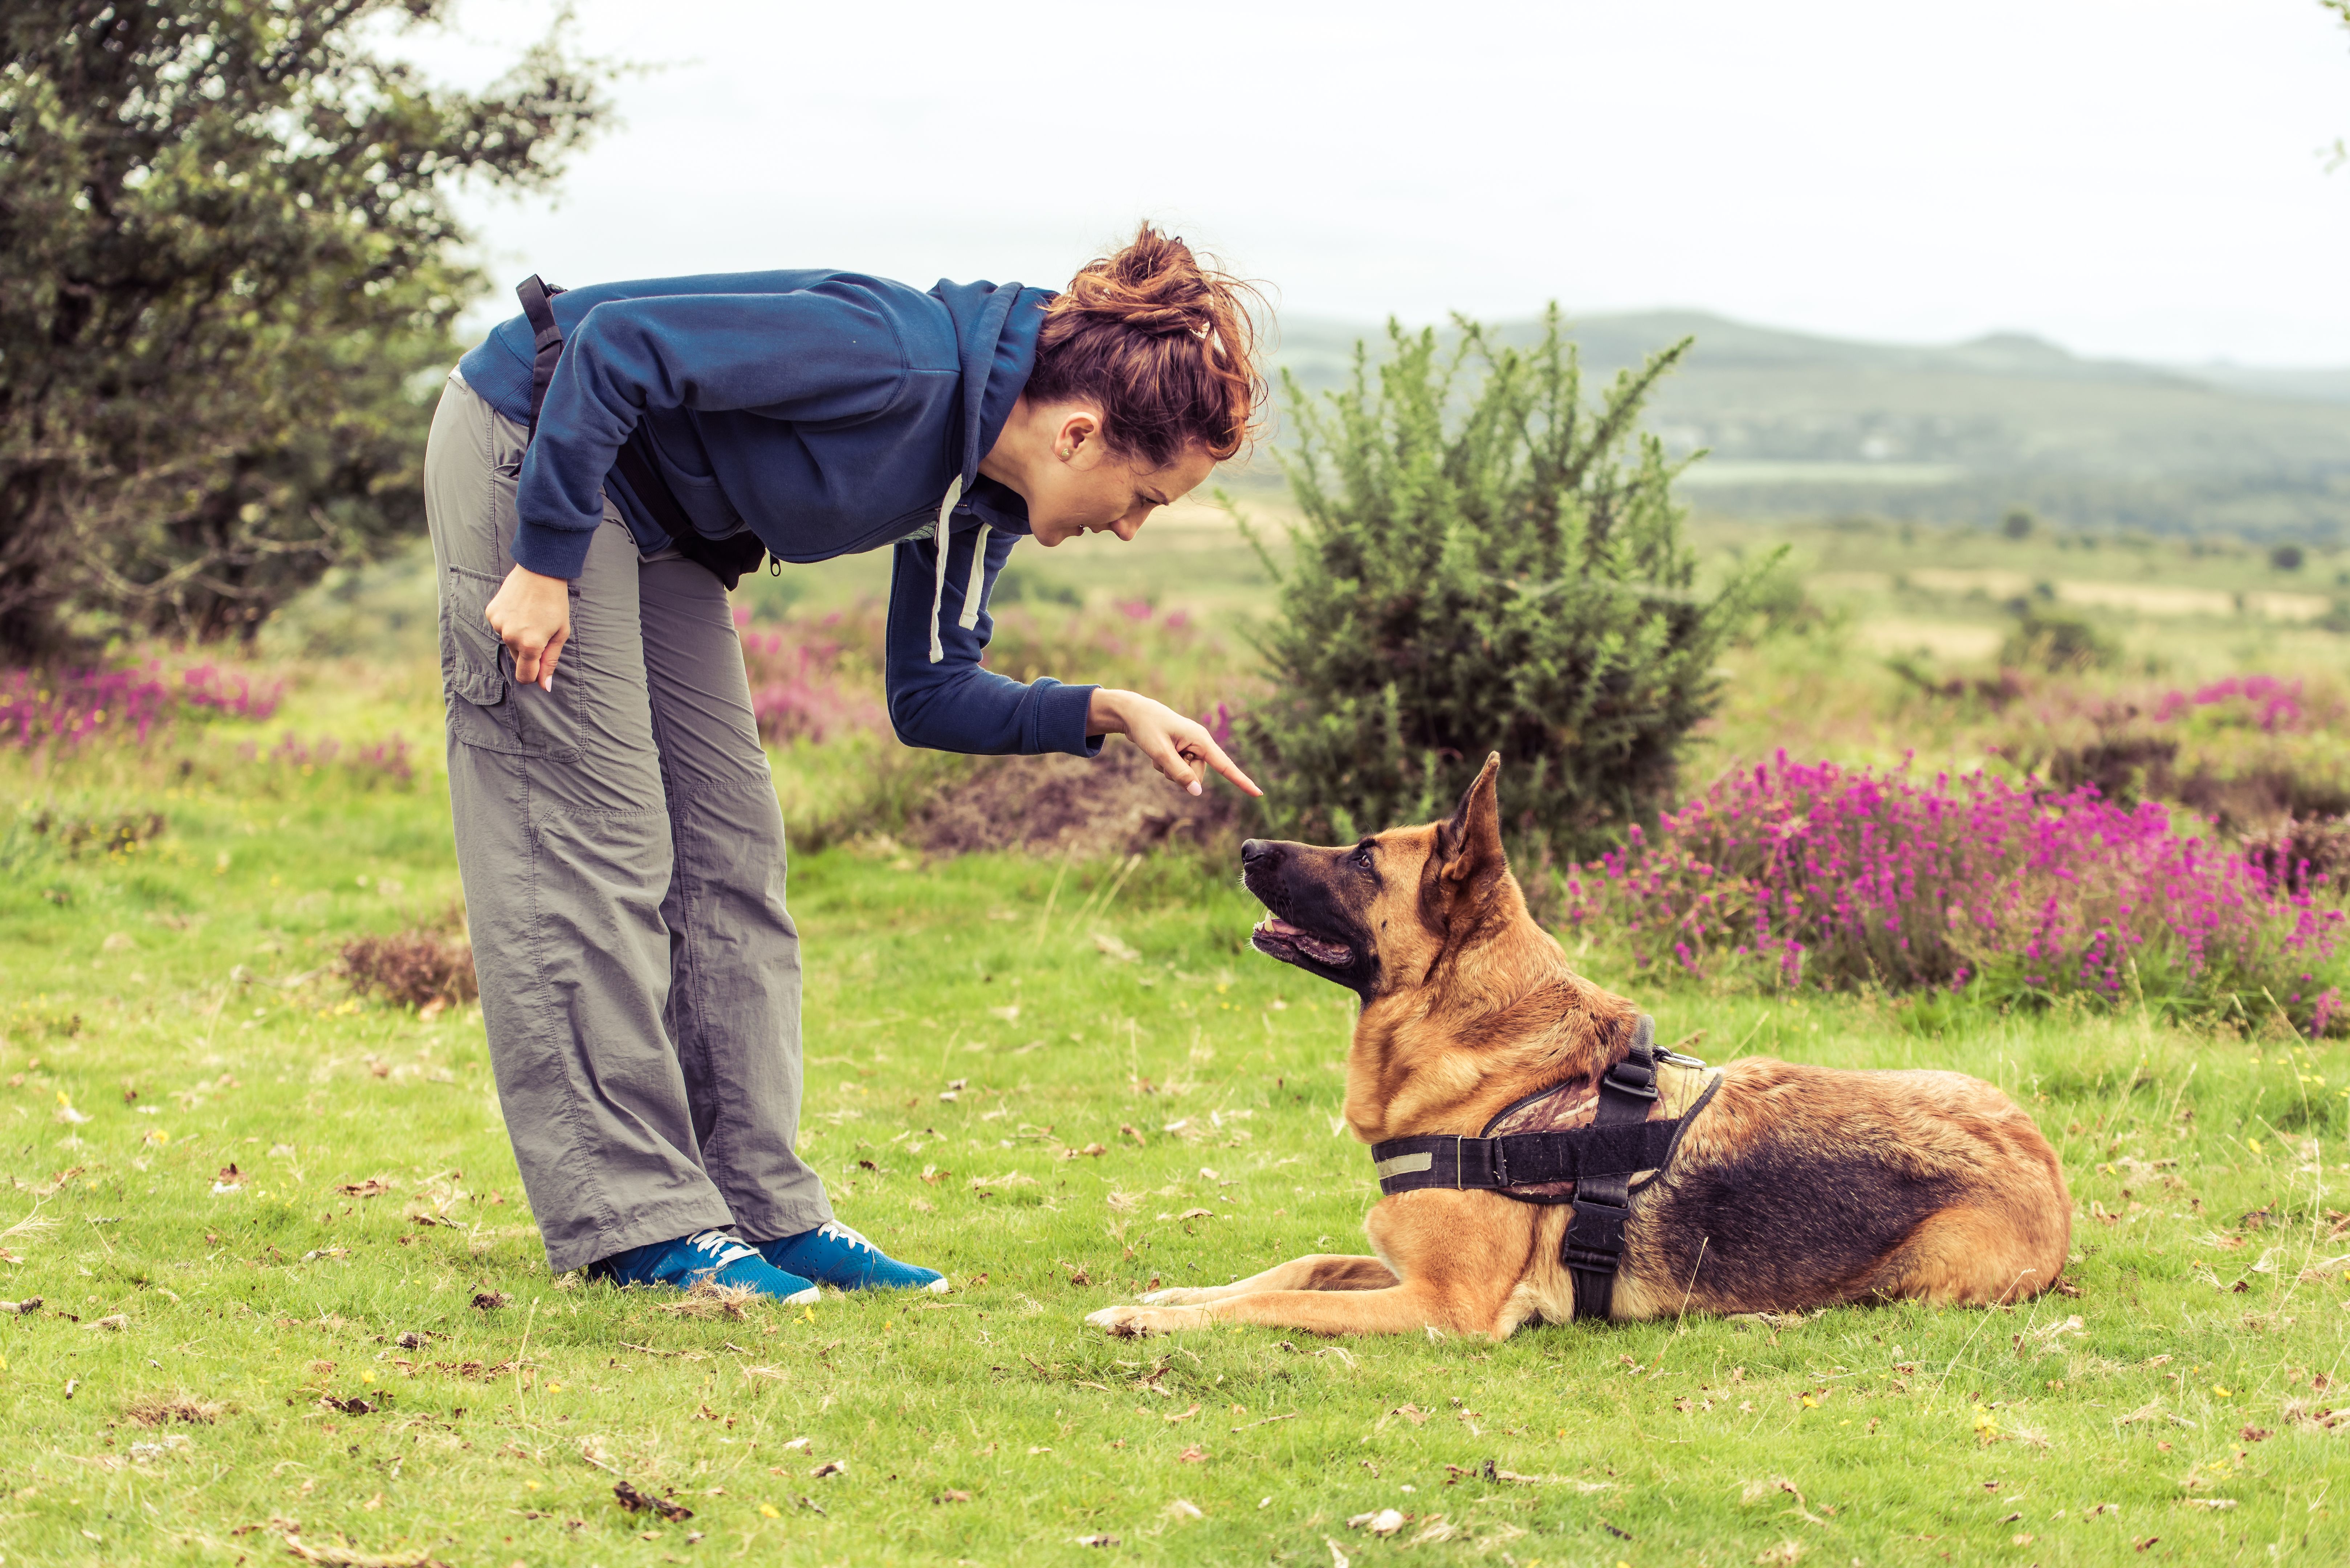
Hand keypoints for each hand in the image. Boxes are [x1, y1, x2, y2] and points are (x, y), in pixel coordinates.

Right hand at [483, 564, 570, 690]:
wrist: (540, 571)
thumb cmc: (555, 603)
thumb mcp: (560, 634)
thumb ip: (550, 662)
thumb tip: (545, 686)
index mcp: (530, 645)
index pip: (525, 676)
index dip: (533, 675)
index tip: (539, 665)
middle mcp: (510, 637)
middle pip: (518, 658)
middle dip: (528, 650)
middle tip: (540, 629)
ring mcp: (498, 624)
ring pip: (508, 641)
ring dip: (518, 635)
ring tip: (530, 615)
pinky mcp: (491, 613)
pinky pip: (500, 626)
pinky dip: (509, 622)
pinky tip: (519, 608)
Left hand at [1088, 688, 1261, 797]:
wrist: (1132, 713)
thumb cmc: (1146, 728)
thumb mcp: (1160, 752)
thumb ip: (1179, 773)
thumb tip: (1197, 792)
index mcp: (1201, 740)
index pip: (1225, 765)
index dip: (1241, 781)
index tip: (1258, 794)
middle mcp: (1200, 744)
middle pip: (1198, 776)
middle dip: (1180, 774)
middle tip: (1163, 756)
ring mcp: (1191, 748)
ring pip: (1187, 776)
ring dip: (1170, 771)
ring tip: (1159, 752)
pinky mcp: (1183, 752)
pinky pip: (1179, 771)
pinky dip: (1166, 767)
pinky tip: (1158, 752)